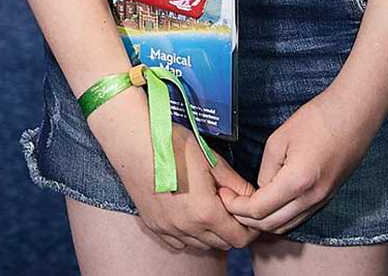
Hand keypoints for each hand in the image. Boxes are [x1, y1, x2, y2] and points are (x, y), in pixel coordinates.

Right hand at [89, 89, 257, 252]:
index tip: (247, 211)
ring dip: (211, 233)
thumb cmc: (173, 144)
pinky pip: (179, 242)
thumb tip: (252, 196)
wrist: (134, 141)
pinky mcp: (154, 225)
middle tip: (230, 206)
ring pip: (201, 245)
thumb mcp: (211, 160)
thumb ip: (235, 183)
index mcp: (205, 212)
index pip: (240, 238)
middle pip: (223, 244)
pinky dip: (190, 235)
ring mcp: (168, 228)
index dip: (250, 227)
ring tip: (210, 208)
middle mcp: (187, 227)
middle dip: (232, 229)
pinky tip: (190, 214)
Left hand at [225, 80, 382, 233]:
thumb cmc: (316, 120)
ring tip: (246, 206)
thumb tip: (262, 188)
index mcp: (297, 182)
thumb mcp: (279, 139)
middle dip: (246, 218)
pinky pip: (299, 217)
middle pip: (271, 224)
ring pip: (286, 225)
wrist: (354, 114)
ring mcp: (322, 200)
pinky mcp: (327, 197)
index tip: (224, 195)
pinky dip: (280, 217)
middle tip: (229, 203)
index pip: (258, 209)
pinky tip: (269, 204)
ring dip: (263, 221)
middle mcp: (311, 198)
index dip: (236, 206)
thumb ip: (266, 169)